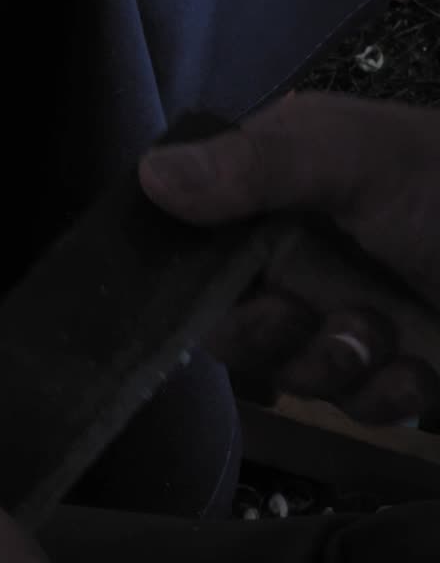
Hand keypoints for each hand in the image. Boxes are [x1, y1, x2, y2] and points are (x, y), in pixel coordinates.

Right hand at [139, 92, 439, 423]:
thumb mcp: (361, 158)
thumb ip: (259, 166)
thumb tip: (149, 175)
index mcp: (289, 191)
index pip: (204, 246)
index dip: (203, 283)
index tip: (227, 293)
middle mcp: (315, 255)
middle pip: (236, 323)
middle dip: (271, 334)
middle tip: (306, 317)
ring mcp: (356, 315)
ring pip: (292, 371)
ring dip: (334, 364)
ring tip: (386, 340)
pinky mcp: (398, 371)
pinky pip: (354, 404)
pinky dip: (383, 393)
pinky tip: (419, 373)